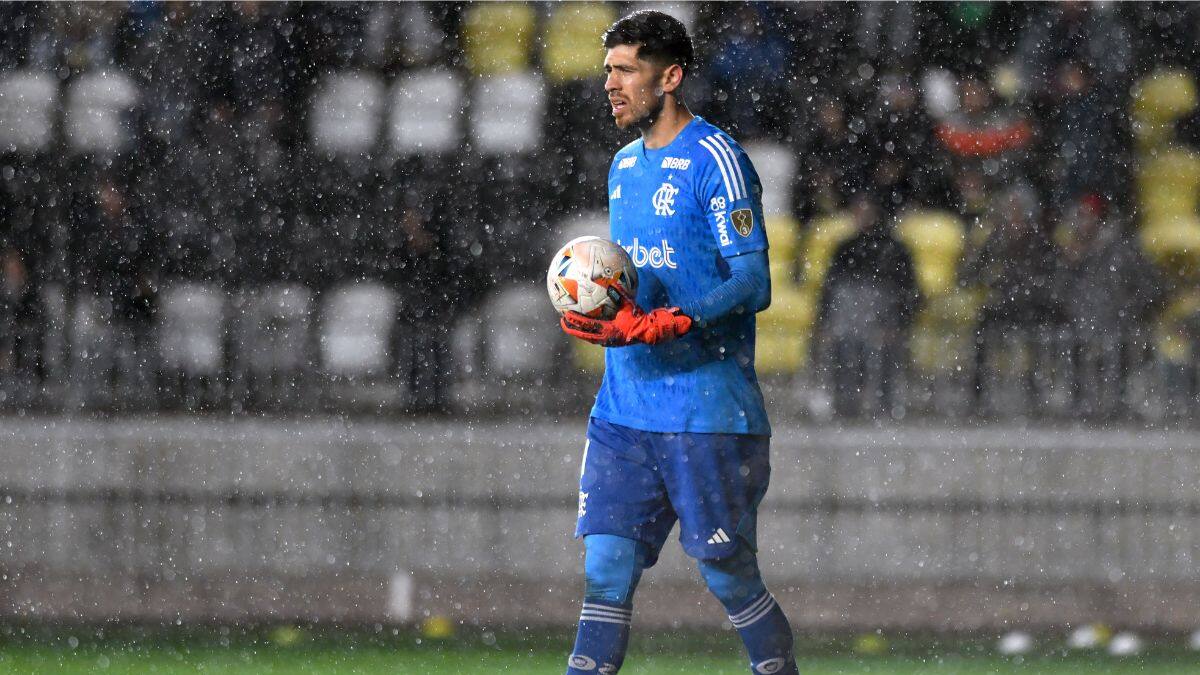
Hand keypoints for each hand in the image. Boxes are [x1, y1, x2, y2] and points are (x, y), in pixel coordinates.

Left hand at [560, 295, 691, 346]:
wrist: (647, 332)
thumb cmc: (638, 318)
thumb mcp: (628, 305)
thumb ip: (619, 295)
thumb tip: (611, 285)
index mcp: (607, 330)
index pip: (587, 326)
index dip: (575, 321)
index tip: (565, 316)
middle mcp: (605, 338)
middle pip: (583, 334)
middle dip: (572, 329)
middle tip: (562, 322)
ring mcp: (607, 342)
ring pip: (588, 337)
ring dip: (578, 332)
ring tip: (570, 326)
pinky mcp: (610, 342)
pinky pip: (595, 337)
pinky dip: (587, 332)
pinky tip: (585, 327)